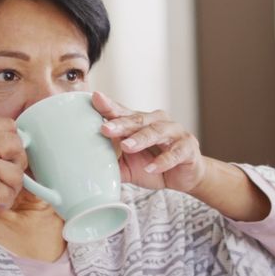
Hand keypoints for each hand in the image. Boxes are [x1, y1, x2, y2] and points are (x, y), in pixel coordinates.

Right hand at [0, 118, 26, 222]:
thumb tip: (17, 142)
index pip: (8, 125)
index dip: (11, 143)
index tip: (5, 156)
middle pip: (17, 144)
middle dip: (16, 162)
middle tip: (4, 176)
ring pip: (18, 171)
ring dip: (12, 186)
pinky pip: (10, 193)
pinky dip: (4, 201)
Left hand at [93, 91, 207, 192]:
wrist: (184, 176)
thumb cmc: (154, 164)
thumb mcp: (128, 165)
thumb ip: (111, 163)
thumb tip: (86, 167)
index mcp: (140, 122)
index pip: (122, 112)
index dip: (109, 106)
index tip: (95, 98)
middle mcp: (157, 122)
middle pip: (137, 120)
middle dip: (121, 123)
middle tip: (105, 128)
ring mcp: (174, 133)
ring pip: (156, 132)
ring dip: (141, 139)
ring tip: (126, 146)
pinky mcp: (188, 148)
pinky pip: (175, 153)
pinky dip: (163, 161)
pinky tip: (151, 167)